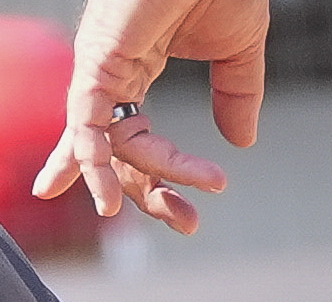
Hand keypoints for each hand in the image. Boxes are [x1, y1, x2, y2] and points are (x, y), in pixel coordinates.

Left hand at [36, 0, 267, 233]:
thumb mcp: (238, 47)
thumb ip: (238, 94)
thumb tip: (243, 141)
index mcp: (132, 74)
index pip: (126, 141)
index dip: (145, 178)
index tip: (185, 212)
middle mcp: (107, 78)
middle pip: (115, 154)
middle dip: (146, 193)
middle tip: (188, 223)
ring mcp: (98, 73)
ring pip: (108, 148)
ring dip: (143, 183)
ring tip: (178, 214)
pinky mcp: (96, 65)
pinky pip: (88, 126)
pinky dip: (95, 165)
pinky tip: (110, 202)